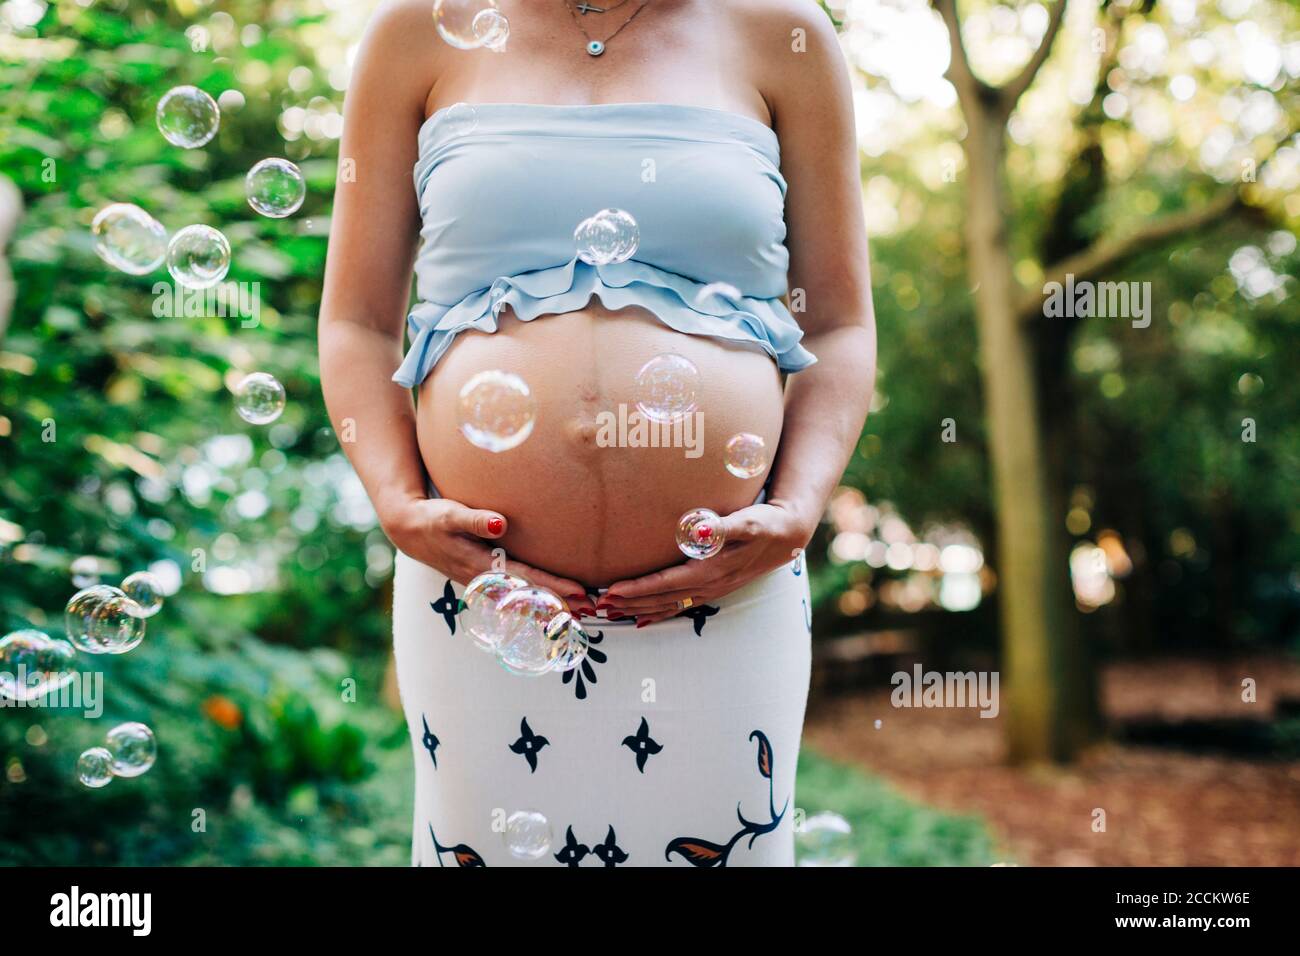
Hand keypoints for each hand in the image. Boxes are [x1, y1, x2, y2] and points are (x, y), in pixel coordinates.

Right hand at [379, 496, 594, 612]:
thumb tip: (501, 523)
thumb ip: (475, 519)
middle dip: (560, 601)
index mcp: (480, 566)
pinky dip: (536, 596)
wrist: (410, 529)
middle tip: (593, 608)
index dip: (553, 586)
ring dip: (551, 602)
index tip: (579, 592)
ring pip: (524, 596)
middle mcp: (486, 579)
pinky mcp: (485, 576)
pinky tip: (553, 601)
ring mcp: (486, 581)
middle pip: (529, 594)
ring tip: (581, 609)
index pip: (525, 579)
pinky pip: (516, 590)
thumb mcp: (450, 515)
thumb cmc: (432, 519)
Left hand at [600, 502, 811, 625]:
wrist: (787, 534)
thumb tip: (698, 531)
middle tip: (599, 606)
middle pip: (662, 598)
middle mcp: (709, 584)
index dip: (638, 588)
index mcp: (712, 569)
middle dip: (630, 602)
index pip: (666, 582)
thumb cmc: (764, 523)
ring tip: (611, 613)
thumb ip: (722, 527)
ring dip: (639, 609)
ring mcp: (712, 589)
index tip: (612, 590)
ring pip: (669, 604)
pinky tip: (642, 620)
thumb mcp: (747, 521)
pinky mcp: (714, 587)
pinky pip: (681, 605)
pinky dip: (659, 613)